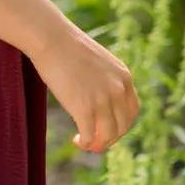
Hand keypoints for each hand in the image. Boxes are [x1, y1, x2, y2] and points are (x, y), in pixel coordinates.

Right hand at [31, 22, 139, 153]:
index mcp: (124, 78)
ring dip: (98, 144)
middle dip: (110, 138)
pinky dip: (85, 143)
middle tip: (96, 141)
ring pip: (108, 135)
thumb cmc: (68, 47)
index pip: (132, 111)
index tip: (108, 129)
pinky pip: (90, 136)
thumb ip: (106, 81)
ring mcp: (102, 100)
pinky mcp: (84, 109)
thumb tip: (99, 101)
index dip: (121, 125)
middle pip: (122, 126)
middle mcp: (118, 90)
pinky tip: (77, 140)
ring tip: (85, 143)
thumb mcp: (99, 63)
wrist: (52, 39)